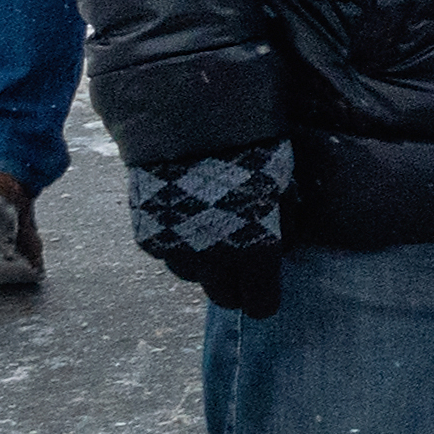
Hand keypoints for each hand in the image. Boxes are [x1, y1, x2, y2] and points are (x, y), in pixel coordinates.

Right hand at [129, 140, 296, 318]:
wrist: (190, 129)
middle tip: (240, 266)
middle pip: (225, 298)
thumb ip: (284, 224)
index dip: (264, 299)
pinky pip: (168, 253)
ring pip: (194, 276)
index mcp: (254, 253)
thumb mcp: (284, 186)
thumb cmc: (251, 152)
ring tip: (210, 232)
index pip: (260, 304)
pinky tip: (184, 216)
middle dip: (235, 287)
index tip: (264, 289)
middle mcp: (214, 262)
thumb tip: (285, 247)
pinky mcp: (148, 239)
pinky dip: (177, 243)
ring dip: (204, 264)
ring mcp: (176, 252)